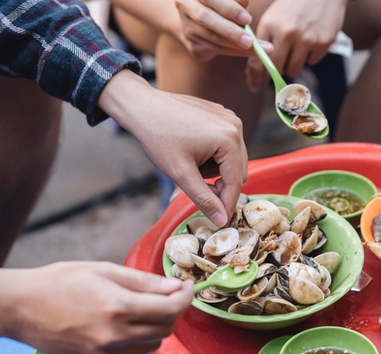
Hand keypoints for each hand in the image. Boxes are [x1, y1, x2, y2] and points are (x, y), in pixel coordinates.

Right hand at [0, 262, 193, 353]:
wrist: (21, 307)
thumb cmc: (60, 282)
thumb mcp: (105, 271)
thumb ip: (144, 281)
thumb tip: (174, 286)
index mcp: (118, 307)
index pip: (170, 309)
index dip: (186, 297)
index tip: (187, 287)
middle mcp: (114, 335)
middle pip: (166, 328)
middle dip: (174, 310)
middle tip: (168, 294)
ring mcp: (105, 353)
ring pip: (154, 344)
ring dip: (159, 326)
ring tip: (145, 308)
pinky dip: (141, 340)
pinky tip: (129, 324)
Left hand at [99, 70, 247, 226]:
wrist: (141, 106)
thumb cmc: (158, 136)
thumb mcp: (181, 173)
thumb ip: (204, 199)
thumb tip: (221, 220)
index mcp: (229, 139)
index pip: (236, 182)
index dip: (226, 204)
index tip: (218, 220)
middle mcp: (235, 126)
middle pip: (239, 171)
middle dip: (220, 185)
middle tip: (197, 189)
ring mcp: (229, 118)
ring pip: (233, 159)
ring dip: (216, 170)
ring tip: (191, 166)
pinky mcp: (221, 115)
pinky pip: (226, 145)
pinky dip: (214, 155)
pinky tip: (193, 153)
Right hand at [175, 0, 272, 60]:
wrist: (200, 22)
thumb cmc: (222, 4)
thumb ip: (238, 0)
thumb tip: (246, 4)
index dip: (229, 9)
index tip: (247, 19)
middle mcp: (186, 7)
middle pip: (206, 18)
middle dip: (230, 31)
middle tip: (250, 41)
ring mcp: (187, 28)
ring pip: (213, 38)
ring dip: (237, 46)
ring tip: (259, 50)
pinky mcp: (193, 46)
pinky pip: (216, 50)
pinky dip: (236, 51)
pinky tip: (250, 52)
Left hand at [246, 0, 347, 90]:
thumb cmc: (294, 4)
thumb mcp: (274, 16)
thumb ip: (265, 39)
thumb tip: (258, 67)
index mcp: (269, 24)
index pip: (257, 60)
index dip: (254, 77)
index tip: (254, 86)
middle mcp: (286, 33)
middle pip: (276, 69)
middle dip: (276, 70)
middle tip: (280, 64)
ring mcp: (306, 39)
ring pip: (294, 69)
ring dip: (293, 64)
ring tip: (297, 47)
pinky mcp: (322, 43)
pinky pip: (311, 62)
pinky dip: (310, 56)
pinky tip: (311, 39)